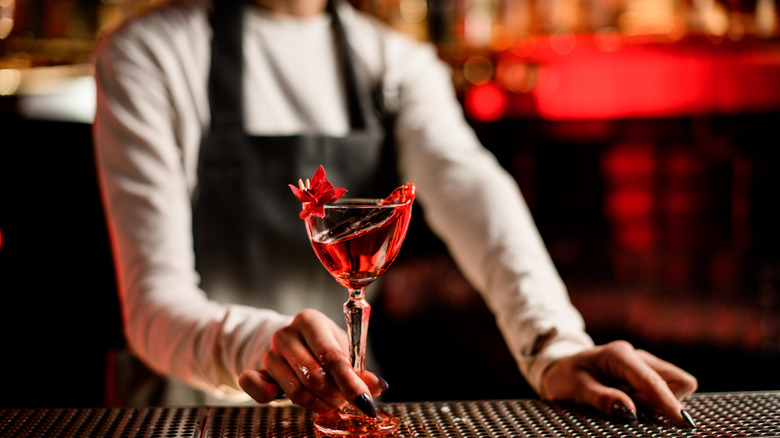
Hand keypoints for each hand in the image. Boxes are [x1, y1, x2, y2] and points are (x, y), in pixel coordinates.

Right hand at [238, 308, 387, 415]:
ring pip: (296, 390)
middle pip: (314, 375)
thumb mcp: (343, 350)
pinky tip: (281, 398)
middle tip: (346, 402)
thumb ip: (359, 369)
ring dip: (318, 404)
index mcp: (310, 321)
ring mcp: (270, 353)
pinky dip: (268, 396)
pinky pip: (258, 389)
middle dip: (335, 396)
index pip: (331, 356)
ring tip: (330, 403)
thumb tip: (378, 385)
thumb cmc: (321, 346)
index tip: (365, 402)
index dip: (350, 382)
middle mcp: (286, 334)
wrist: (290, 342)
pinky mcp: (257, 370)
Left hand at [541, 340, 697, 425]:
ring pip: (676, 384)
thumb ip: (602, 398)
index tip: (682, 422)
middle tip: (636, 409)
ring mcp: (644, 364)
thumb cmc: (566, 376)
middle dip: (666, 401)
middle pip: (677, 379)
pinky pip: (666, 389)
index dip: (669, 402)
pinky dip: (656, 401)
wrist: (561, 367)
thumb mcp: (575, 387)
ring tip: (631, 404)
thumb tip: (629, 411)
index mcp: (619, 354)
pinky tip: (634, 402)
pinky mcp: (647, 374)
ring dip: (660, 401)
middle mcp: (636, 356)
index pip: (652, 380)